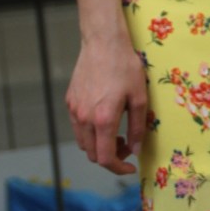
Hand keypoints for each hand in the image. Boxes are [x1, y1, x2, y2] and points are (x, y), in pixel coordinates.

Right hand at [65, 29, 147, 174]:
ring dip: (99, 145)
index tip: (131, 167)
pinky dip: (90, 131)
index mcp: (103, 120)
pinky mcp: (70, 101)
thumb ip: (137, 127)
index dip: (119, 168)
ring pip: (83, 142)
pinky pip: (78, 126)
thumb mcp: (139, 97)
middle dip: (110, 156)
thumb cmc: (125, 66)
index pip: (105, 158)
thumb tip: (136, 150)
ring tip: (115, 131)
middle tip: (127, 144)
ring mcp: (74, 109)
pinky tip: (103, 116)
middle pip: (92, 154)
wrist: (103, 42)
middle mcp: (84, 118)